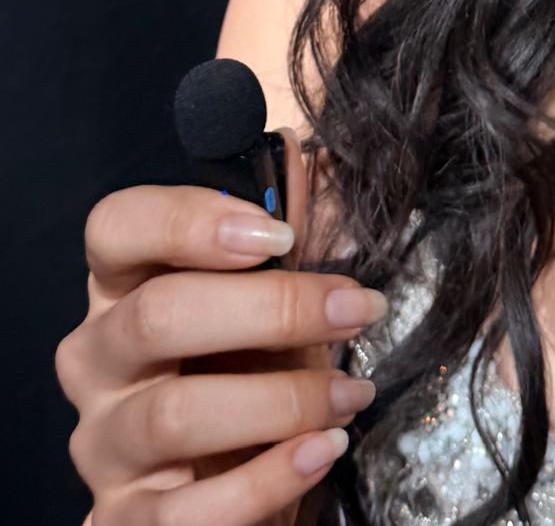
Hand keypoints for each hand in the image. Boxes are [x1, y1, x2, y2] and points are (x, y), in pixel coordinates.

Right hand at [57, 129, 385, 524]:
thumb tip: (330, 166)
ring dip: (282, 400)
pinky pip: (188, 512)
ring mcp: (104, 444)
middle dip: (271, 308)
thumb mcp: (273, 299)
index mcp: (123, 286)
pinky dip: (267, 478)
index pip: (116, 227)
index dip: (190, 219)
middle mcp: (97, 360)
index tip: (279, 234)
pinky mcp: (125, 521)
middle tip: (355, 308)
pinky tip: (323, 449)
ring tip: (352, 392)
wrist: (230, 483)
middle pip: (157, 315)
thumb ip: (296, 235)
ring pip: (174, 415)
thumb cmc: (248, 368)